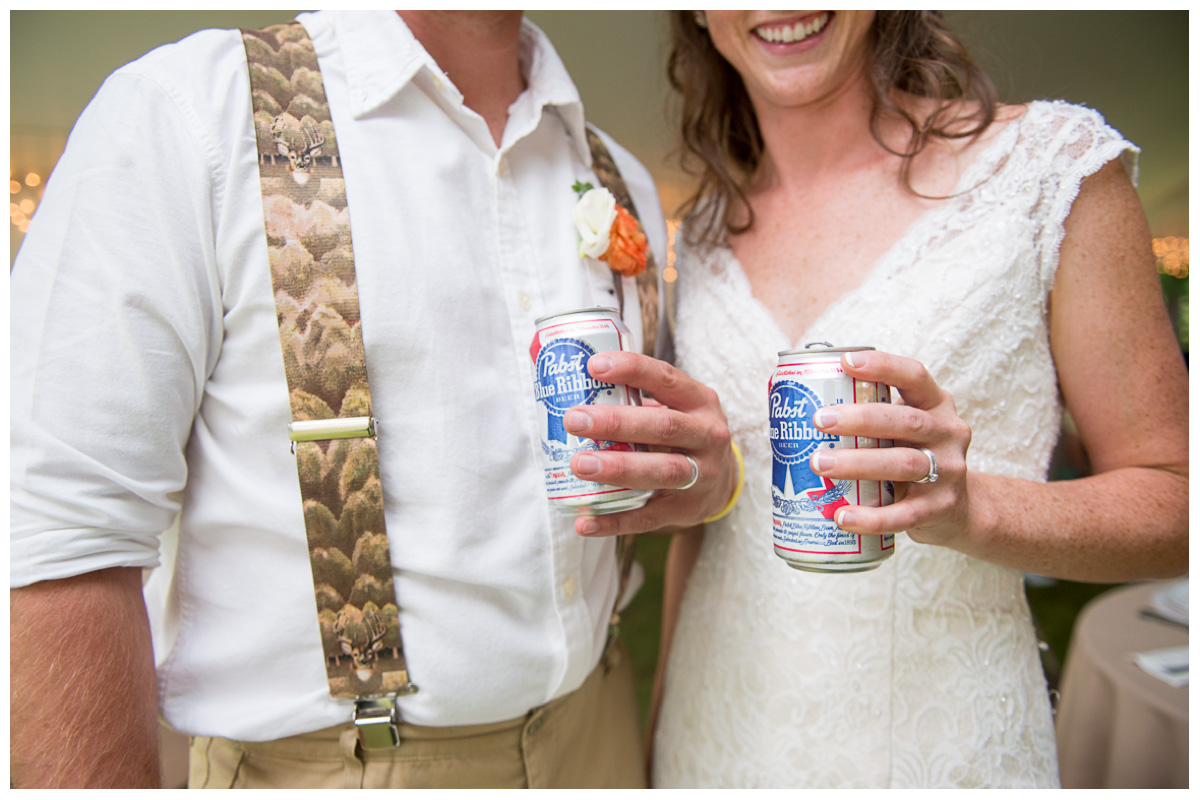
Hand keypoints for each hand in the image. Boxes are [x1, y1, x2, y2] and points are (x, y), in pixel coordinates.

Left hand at [563, 351, 736, 535]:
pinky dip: (615, 521)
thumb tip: (574, 387)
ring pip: (662, 471)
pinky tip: (585, 521)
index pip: (666, 378)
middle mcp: (707, 435)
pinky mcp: (687, 510)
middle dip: (616, 423)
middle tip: (574, 420)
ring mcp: (702, 475)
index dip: (632, 370)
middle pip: (663, 427)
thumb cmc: (683, 435)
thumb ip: (638, 400)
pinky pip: (648, 518)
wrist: (722, 482)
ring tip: (579, 465)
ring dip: (618, 468)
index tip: (594, 366)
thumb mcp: (677, 408)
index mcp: (700, 401)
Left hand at [808, 349, 972, 546]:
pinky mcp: (939, 509)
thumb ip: (871, 417)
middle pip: (906, 421)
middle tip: (819, 420)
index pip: (915, 376)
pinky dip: (870, 517)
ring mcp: (948, 472)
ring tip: (819, 464)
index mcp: (937, 405)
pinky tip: (842, 517)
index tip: (844, 362)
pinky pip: (903, 515)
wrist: (958, 509)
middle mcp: (948, 433)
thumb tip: (795, 408)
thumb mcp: (905, 430)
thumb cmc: (913, 457)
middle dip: (860, 419)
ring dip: (858, 464)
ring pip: (904, 464)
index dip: (883, 366)